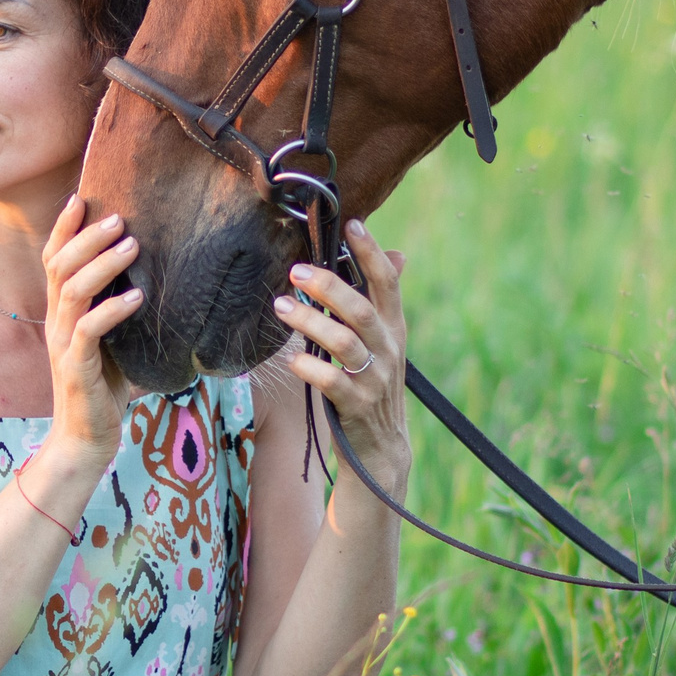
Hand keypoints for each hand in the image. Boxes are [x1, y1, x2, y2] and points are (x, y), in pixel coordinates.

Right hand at [35, 196, 141, 499]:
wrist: (87, 437)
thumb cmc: (105, 386)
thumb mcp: (113, 339)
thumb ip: (119, 308)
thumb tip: (152, 273)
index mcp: (62, 312)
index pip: (54, 260)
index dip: (63, 228)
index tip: (81, 196)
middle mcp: (56, 322)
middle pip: (60, 266)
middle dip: (86, 236)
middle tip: (118, 216)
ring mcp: (63, 344)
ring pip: (73, 292)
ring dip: (101, 265)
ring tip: (132, 245)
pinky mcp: (76, 368)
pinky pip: (89, 331)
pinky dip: (113, 310)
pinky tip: (137, 297)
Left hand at [275, 220, 410, 497]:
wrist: (381, 450)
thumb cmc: (371, 386)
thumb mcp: (384, 344)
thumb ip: (380, 304)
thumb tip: (396, 254)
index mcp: (394, 329)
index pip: (388, 284)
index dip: (372, 253)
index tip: (352, 225)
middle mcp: (388, 350)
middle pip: (362, 309)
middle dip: (329, 286)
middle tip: (296, 270)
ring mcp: (374, 379)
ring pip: (343, 342)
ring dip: (310, 322)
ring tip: (280, 307)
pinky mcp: (357, 405)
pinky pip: (332, 381)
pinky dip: (310, 368)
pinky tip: (291, 360)